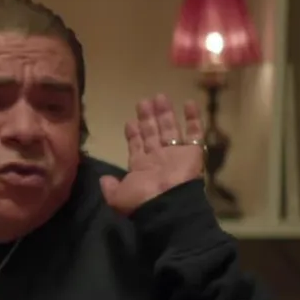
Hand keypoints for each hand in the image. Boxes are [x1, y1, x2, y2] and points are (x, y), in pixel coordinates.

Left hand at [99, 94, 205, 215]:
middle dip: (147, 118)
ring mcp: (176, 154)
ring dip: (165, 113)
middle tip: (143, 102)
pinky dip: (194, 118)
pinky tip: (189, 103)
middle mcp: (158, 158)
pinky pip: (195, 133)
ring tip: (160, 96)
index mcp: (141, 167)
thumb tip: (103, 179)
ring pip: (170, 129)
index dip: (133, 134)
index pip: (137, 146)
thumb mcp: (117, 197)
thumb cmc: (141, 199)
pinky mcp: (194, 152)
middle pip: (152, 133)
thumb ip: (110, 187)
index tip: (130, 121)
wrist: (167, 203)